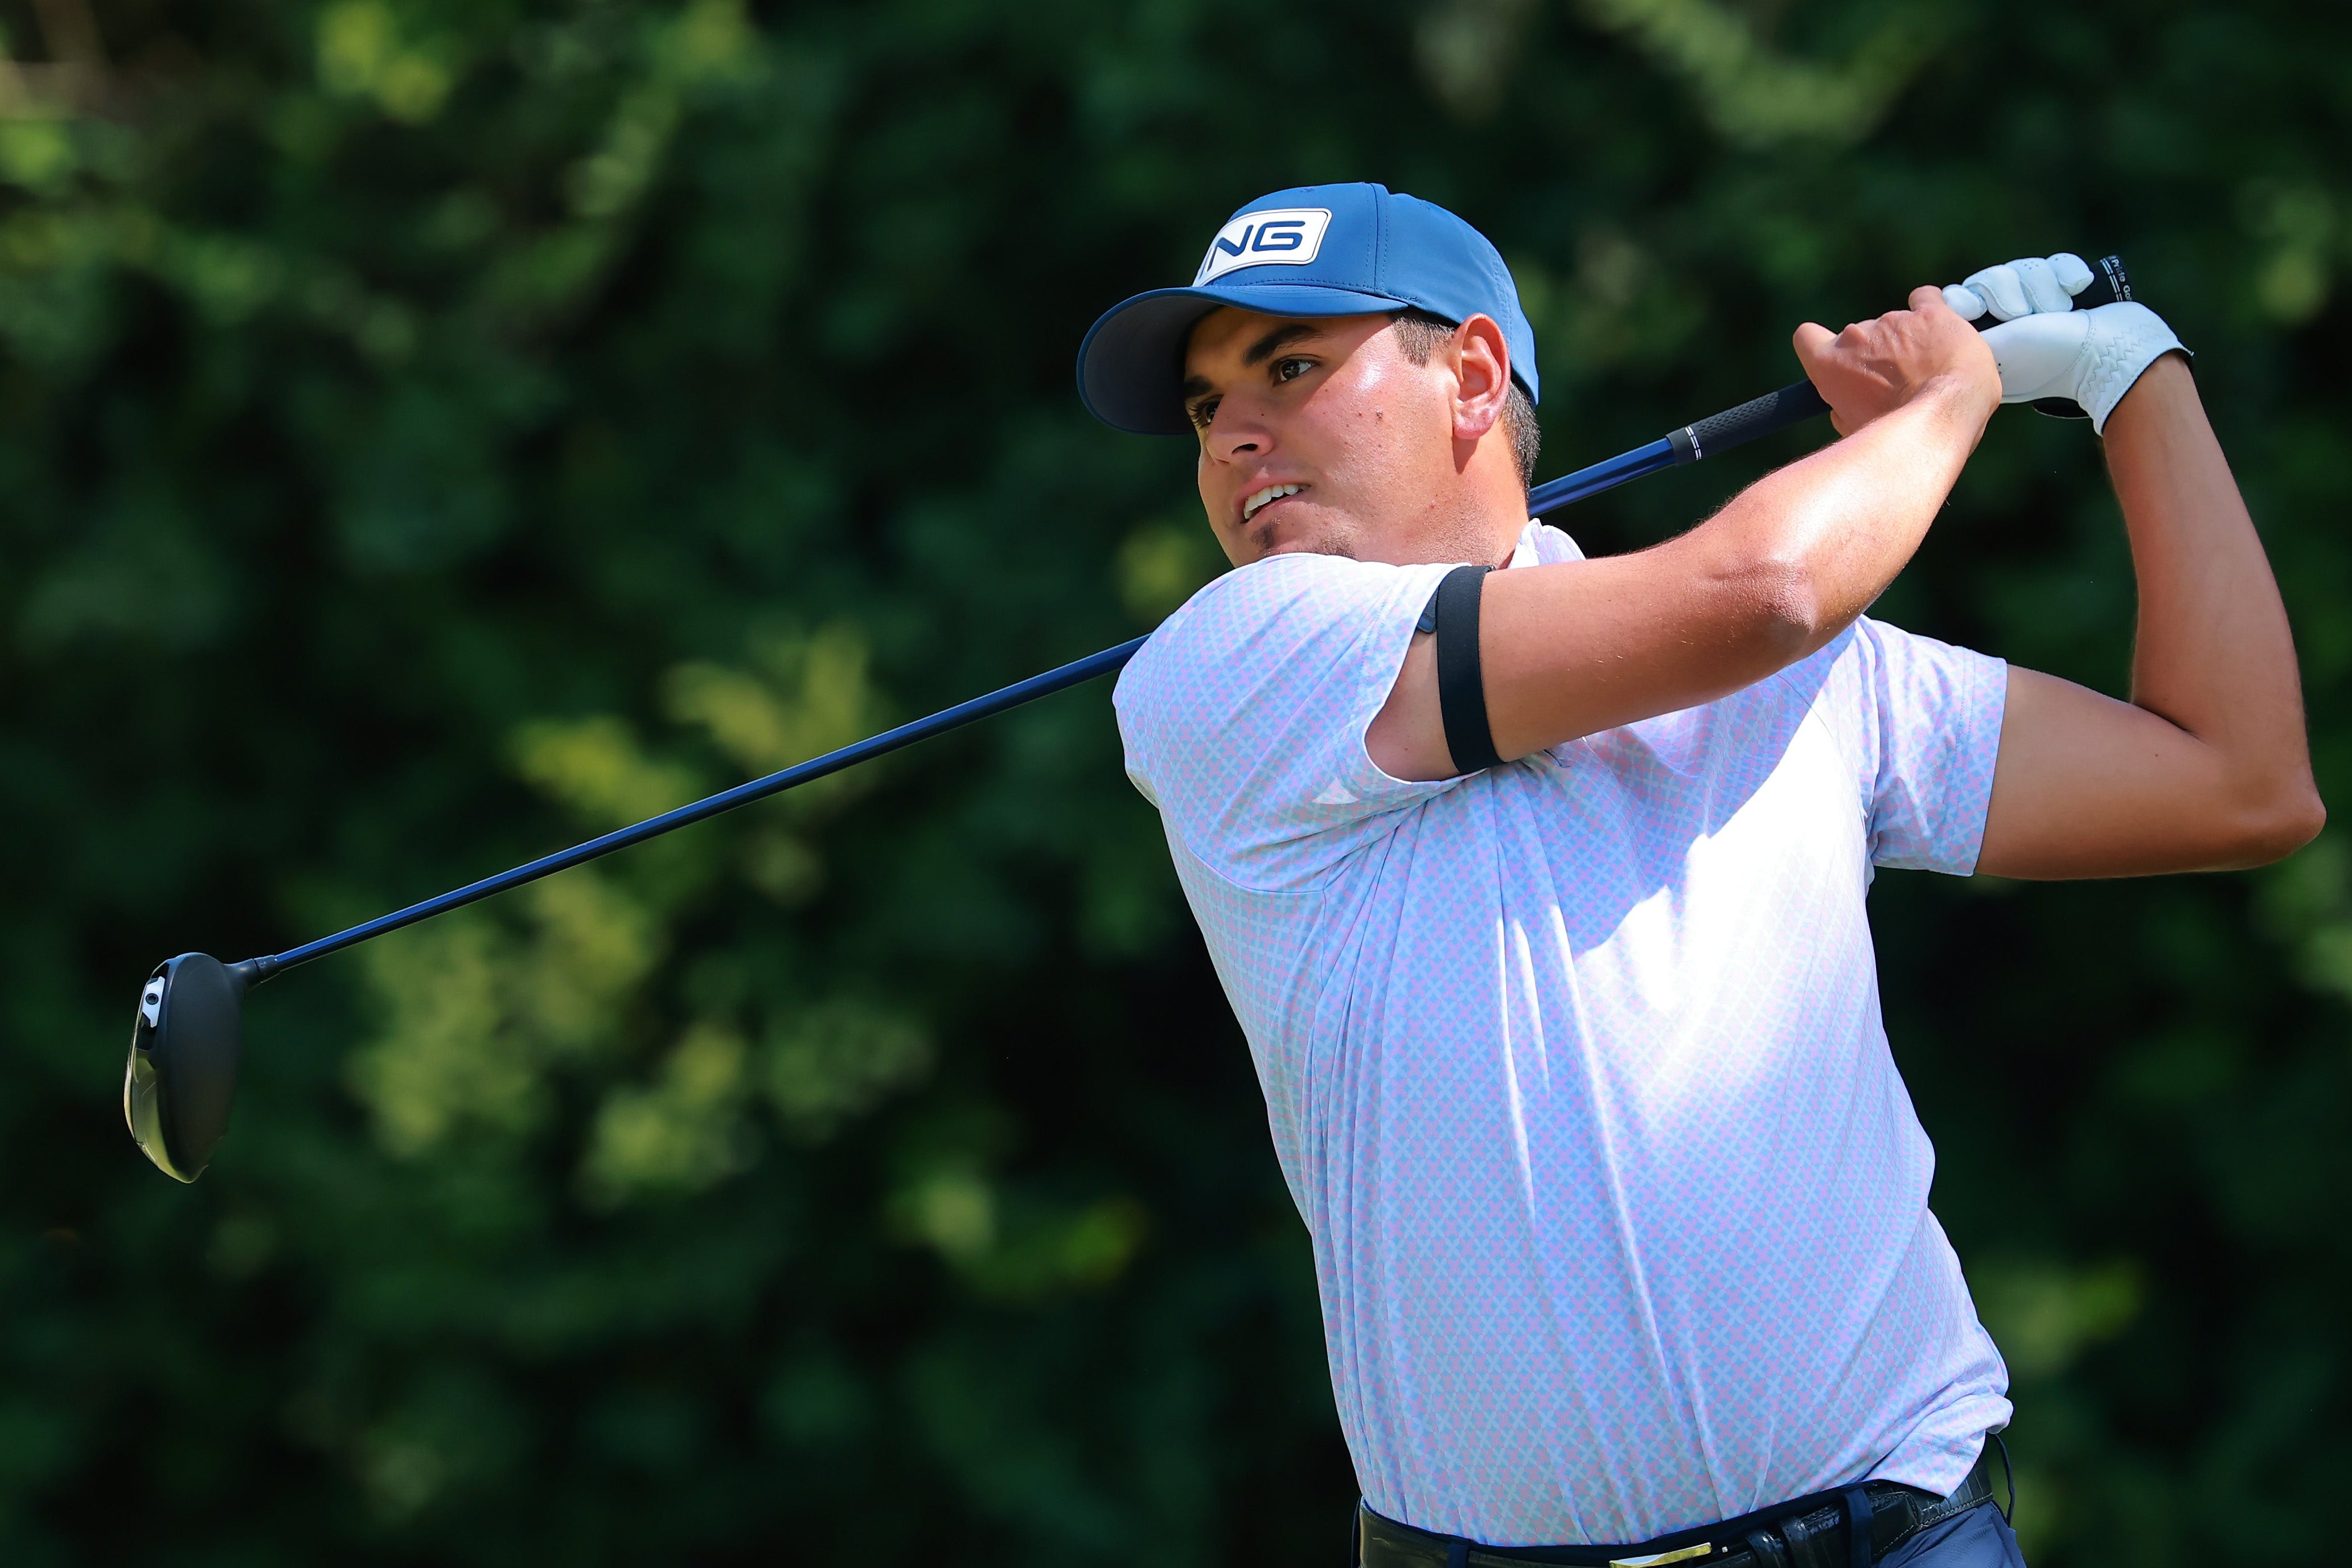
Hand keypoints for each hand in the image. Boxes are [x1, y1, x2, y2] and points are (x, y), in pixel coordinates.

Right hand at [1792, 285, 1999, 436]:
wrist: (1943, 416)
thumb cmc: (1898, 429)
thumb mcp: (1855, 428)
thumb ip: (1842, 408)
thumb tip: (1842, 405)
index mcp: (1830, 365)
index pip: (1807, 338)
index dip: (1820, 344)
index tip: (1837, 355)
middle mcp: (1855, 337)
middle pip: (1858, 336)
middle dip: (1874, 352)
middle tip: (1896, 378)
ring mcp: (1893, 321)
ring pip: (1894, 324)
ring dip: (1906, 340)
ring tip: (1928, 369)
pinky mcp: (1928, 313)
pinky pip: (1925, 299)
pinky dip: (1928, 309)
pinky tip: (1939, 326)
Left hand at [1941, 252, 2188, 432]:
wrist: (2105, 356)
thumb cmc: (2045, 359)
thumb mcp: (1995, 352)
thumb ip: (1962, 337)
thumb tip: (1936, 323)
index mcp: (1987, 333)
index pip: (1962, 298)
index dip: (1969, 297)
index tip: (1976, 307)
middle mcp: (2009, 315)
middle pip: (1994, 278)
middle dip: (2010, 292)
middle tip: (2022, 314)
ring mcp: (2038, 301)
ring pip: (2023, 269)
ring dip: (2040, 287)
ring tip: (2055, 308)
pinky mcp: (2065, 287)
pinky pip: (2056, 262)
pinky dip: (2066, 273)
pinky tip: (2075, 287)